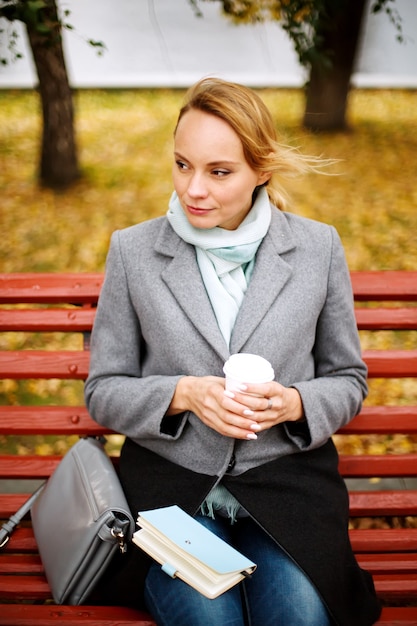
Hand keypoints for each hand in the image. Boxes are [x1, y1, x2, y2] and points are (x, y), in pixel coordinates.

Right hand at [167, 376, 303, 439]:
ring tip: (254, 433)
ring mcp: (207, 415)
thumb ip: (233, 385)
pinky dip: (234, 434)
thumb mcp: (218, 380)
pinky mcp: (208, 422)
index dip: (238, 408)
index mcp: (211, 391)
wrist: (187, 393)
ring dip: (240, 431)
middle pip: (226, 416)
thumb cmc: (207, 384)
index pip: (225, 401)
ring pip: (225, 426)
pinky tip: (245, 435)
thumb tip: (253, 388)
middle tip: (257, 424)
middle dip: (243, 422)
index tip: (251, 411)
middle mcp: (208, 404)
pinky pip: (222, 430)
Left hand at [223, 381, 304, 436]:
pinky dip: (247, 425)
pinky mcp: (270, 424)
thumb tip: (235, 374)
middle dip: (242, 399)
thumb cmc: (275, 391)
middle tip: (229, 394)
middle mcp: (277, 404)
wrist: (291, 406)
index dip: (252, 388)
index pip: (266, 389)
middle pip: (259, 404)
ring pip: (257, 416)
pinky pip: (257, 426)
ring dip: (242, 413)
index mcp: (278, 391)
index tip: (240, 385)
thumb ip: (257, 382)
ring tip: (229, 407)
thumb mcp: (271, 383)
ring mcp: (274, 416)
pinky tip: (236, 421)